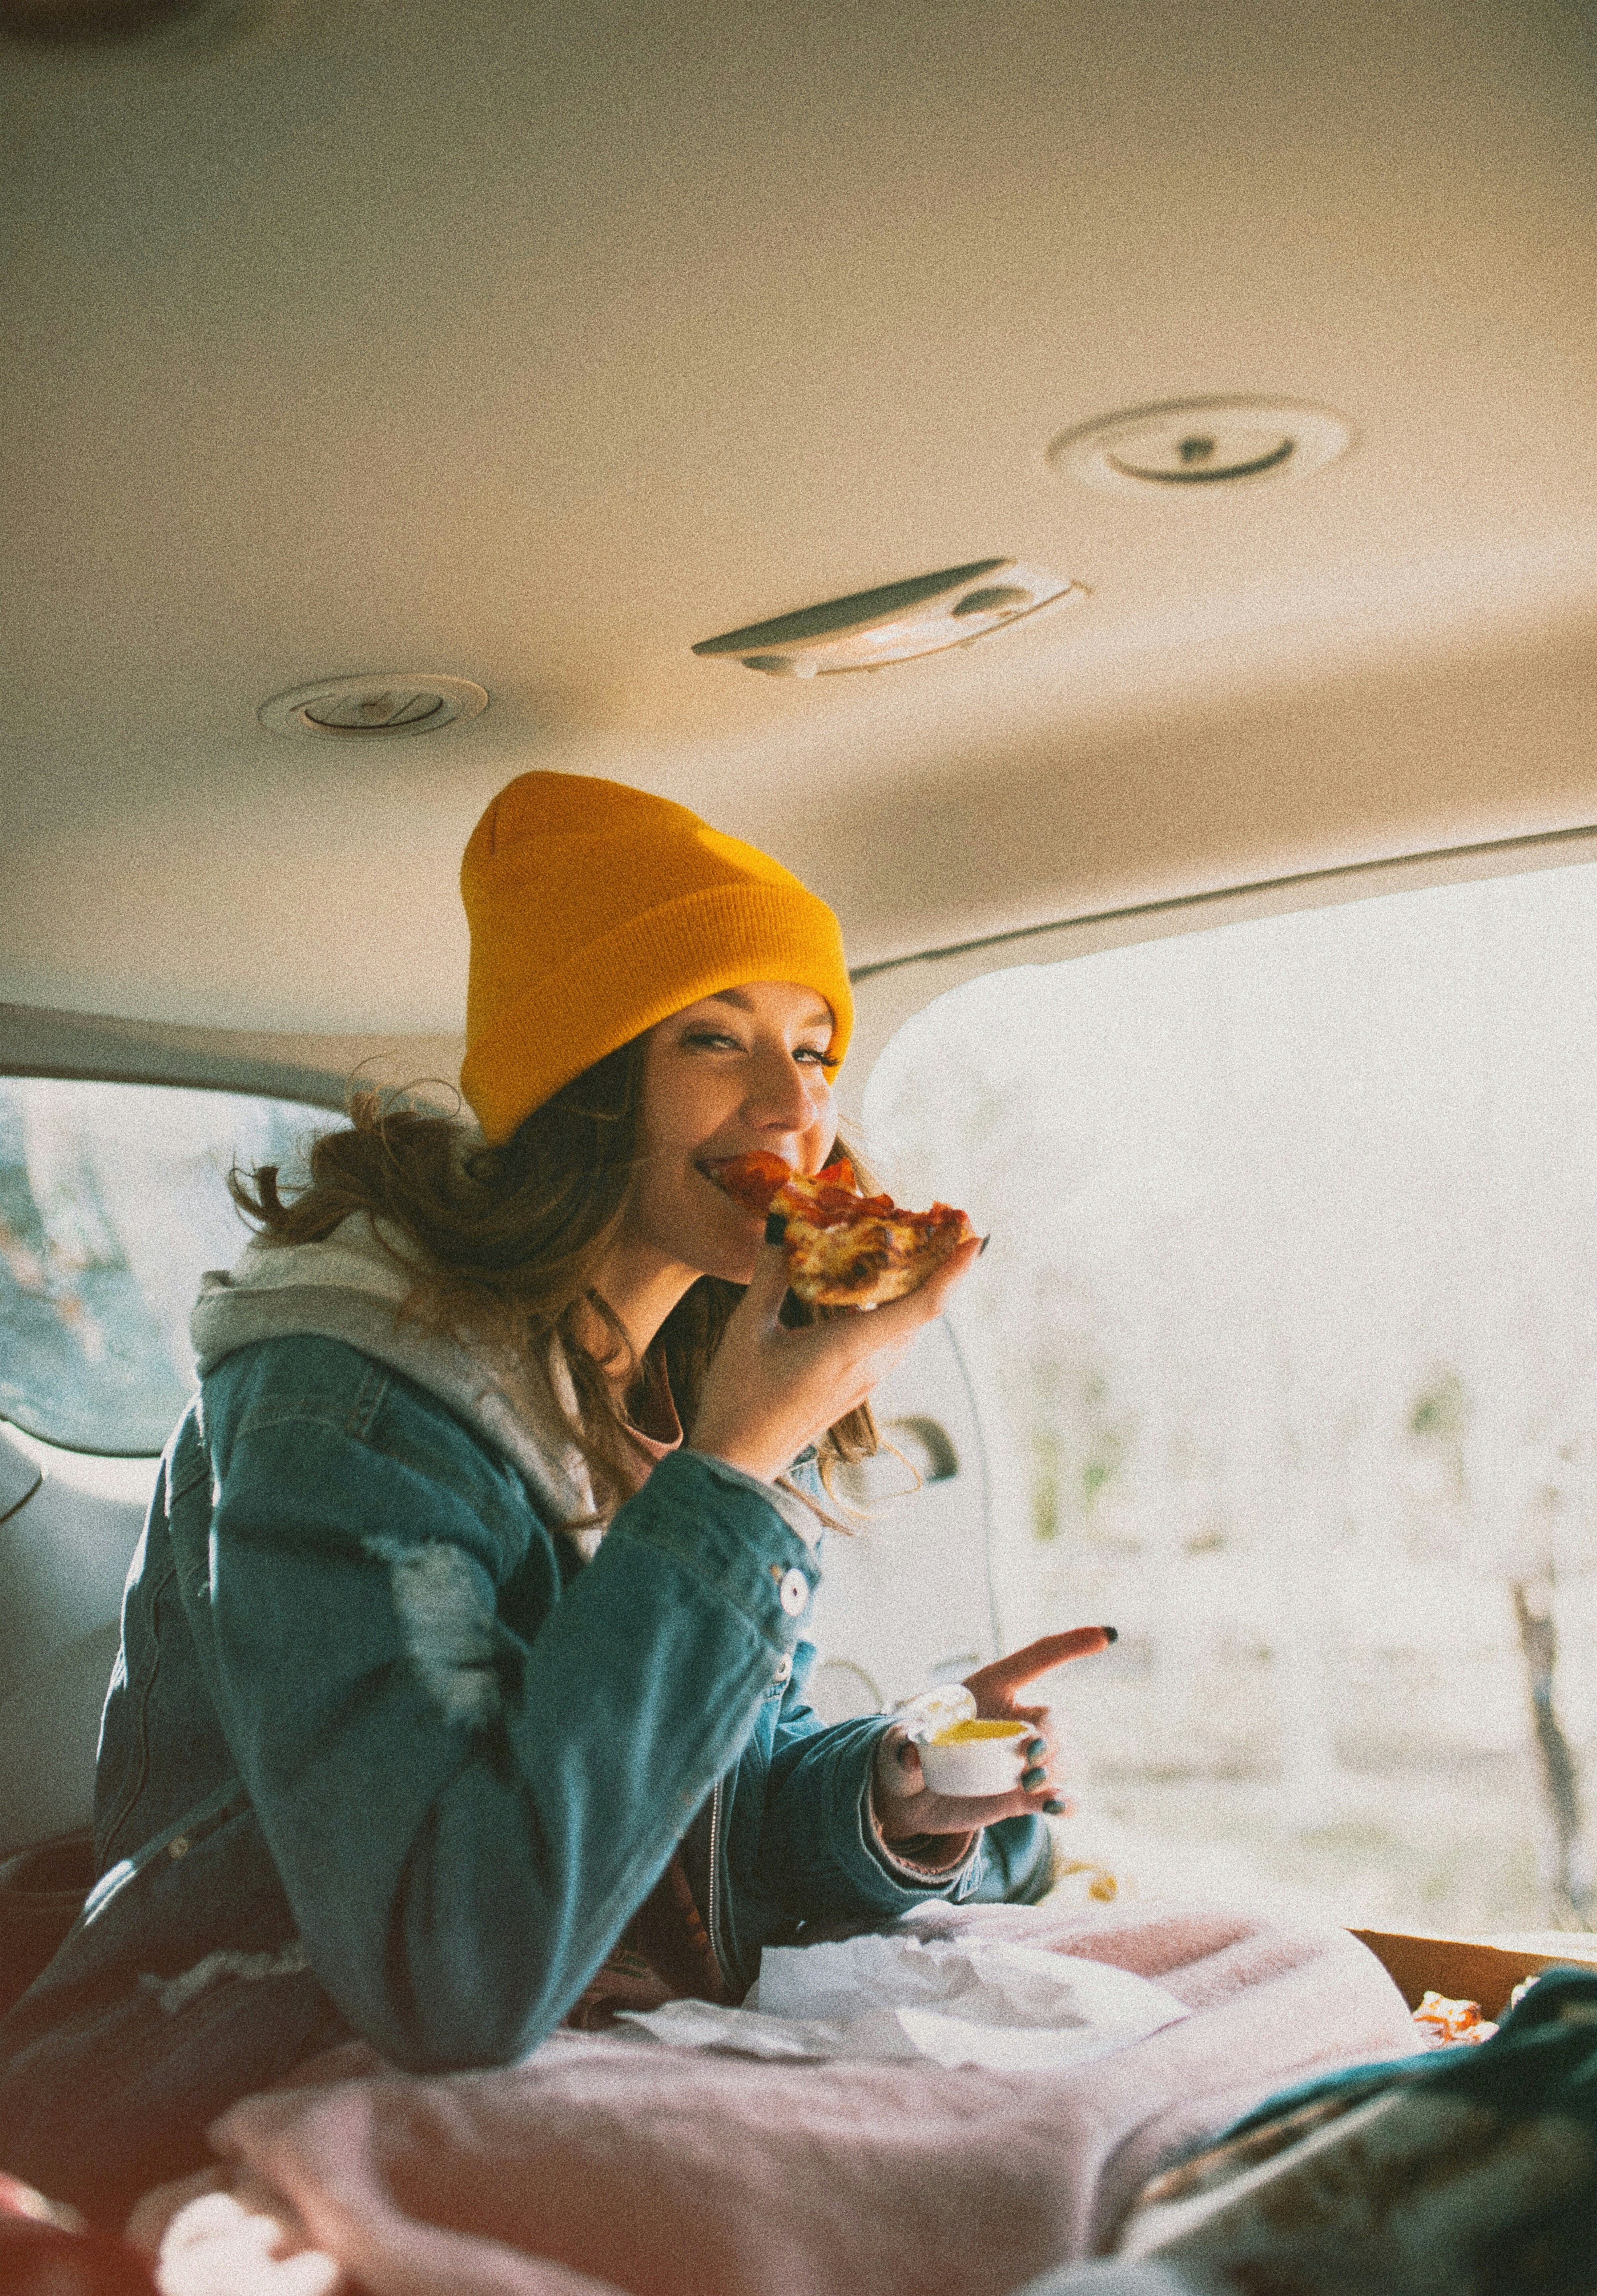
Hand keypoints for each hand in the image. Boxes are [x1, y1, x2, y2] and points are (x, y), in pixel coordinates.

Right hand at [689, 1233, 981, 1483]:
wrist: (738, 1459)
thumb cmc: (739, 1396)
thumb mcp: (748, 1329)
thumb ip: (769, 1275)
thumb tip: (782, 1225)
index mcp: (850, 1348)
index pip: (921, 1306)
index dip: (952, 1272)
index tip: (974, 1239)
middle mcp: (870, 1365)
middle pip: (922, 1310)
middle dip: (939, 1266)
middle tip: (942, 1224)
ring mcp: (866, 1380)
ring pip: (907, 1325)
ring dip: (917, 1286)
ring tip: (913, 1247)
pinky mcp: (857, 1387)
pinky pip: (890, 1339)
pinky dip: (894, 1306)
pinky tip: (873, 1286)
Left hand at [872, 1627, 1114, 1847]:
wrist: (910, 1799)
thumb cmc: (904, 1757)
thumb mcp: (897, 1744)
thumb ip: (905, 1745)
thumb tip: (912, 1754)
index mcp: (991, 1689)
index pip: (1039, 1658)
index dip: (1072, 1644)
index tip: (1108, 1635)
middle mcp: (1016, 1720)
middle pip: (1057, 1719)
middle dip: (1053, 1735)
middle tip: (1028, 1758)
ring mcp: (1025, 1760)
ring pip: (1066, 1757)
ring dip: (1058, 1768)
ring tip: (1028, 1784)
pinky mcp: (1026, 1796)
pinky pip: (1063, 1796)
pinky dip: (1068, 1802)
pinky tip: (1056, 1806)